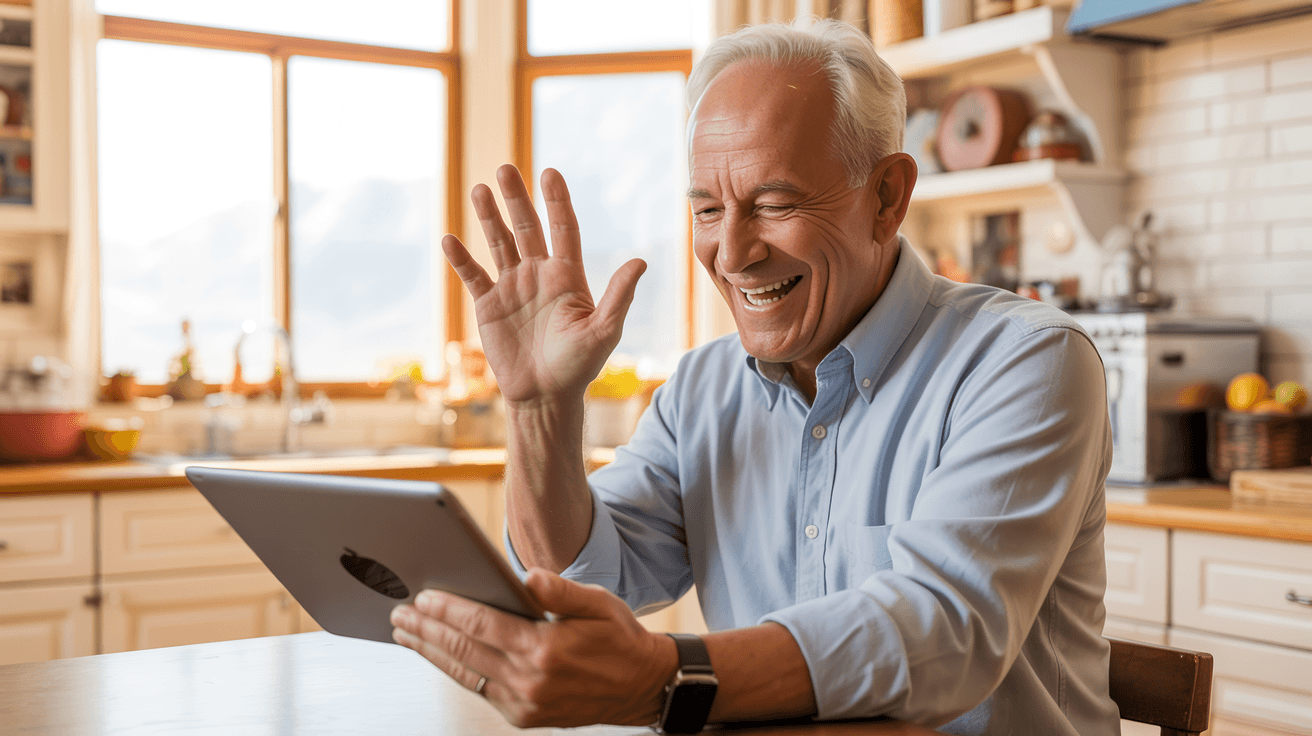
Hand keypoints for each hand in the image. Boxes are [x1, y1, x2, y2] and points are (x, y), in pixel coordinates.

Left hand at [390, 568, 675, 728]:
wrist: (642, 686)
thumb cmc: (620, 640)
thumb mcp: (599, 603)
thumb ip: (560, 590)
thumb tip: (527, 578)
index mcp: (545, 649)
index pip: (482, 625)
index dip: (447, 610)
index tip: (422, 598)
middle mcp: (530, 681)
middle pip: (464, 650)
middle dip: (427, 630)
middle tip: (400, 614)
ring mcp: (525, 703)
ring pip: (465, 673)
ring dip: (432, 652)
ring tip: (406, 635)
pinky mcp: (524, 715)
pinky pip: (480, 689)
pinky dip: (456, 670)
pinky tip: (441, 655)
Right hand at [442, 165, 646, 404]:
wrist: (544, 396)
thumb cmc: (579, 366)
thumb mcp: (603, 330)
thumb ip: (619, 296)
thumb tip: (640, 261)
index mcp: (568, 276)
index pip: (563, 229)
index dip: (557, 202)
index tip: (549, 173)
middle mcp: (539, 274)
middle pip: (527, 227)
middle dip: (516, 199)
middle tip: (506, 168)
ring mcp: (512, 287)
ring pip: (499, 243)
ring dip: (489, 217)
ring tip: (479, 189)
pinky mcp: (489, 304)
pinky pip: (473, 275)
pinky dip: (462, 258)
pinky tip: (451, 239)